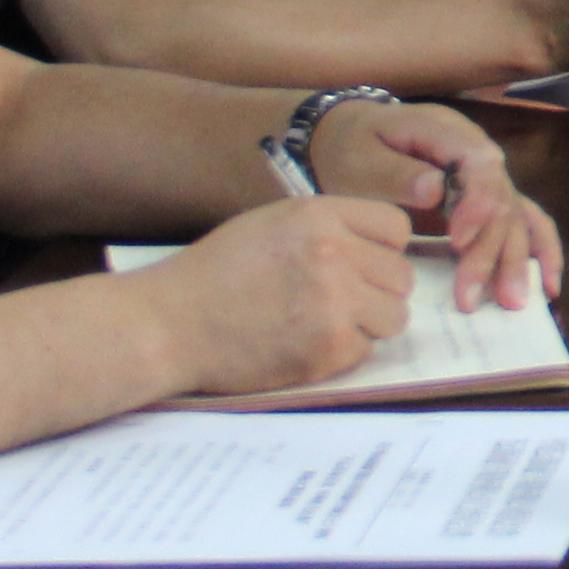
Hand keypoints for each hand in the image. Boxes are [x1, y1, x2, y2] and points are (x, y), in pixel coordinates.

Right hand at [156, 195, 418, 395]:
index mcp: (319, 215)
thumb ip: (328, 229)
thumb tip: (381, 248)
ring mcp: (333, 302)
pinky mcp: (327, 348)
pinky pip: (367, 350)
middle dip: (377, 290)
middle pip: (401, 275)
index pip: (396, 227)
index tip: (362, 264)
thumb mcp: (271, 224)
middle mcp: (333, 253)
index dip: (381, 249)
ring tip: (322, 323)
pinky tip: (304, 344)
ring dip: (367, 324)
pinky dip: (342, 353)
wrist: (167, 324)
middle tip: (339, 301)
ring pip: (395, 315)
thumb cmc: (215, 274)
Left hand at [312, 99, 565, 310]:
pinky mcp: (486, 200)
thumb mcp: (360, 156)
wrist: (348, 137)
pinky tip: (549, 286)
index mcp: (448, 133)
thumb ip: (396, 172)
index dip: (478, 204)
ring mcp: (487, 177)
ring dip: (515, 260)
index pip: (481, 165)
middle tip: (473, 297)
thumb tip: (435, 189)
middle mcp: (478, 152)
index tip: (456, 242)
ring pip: (516, 217)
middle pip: (502, 200)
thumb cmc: (351, 148)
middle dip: (492, 250)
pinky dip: (541, 252)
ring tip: (511, 303)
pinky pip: (525, 221)